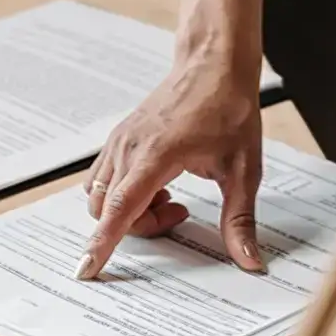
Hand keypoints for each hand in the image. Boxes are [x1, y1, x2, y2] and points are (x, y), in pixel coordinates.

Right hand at [76, 0, 265, 279]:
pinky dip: (123, 193)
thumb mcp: (243, 170)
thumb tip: (250, 260)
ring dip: (130, 210)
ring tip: (170, 196)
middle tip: (179, 213)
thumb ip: (240, 220)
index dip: (101, 244)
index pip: (119, 210)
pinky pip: (104, 177)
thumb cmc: (228, 109)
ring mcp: (119, 142)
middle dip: (138, 226)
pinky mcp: (119, 138)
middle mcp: (128, 148)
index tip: (85, 270)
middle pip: (110, 210)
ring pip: (103, 196)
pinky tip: (157, 183)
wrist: (213, 65)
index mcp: (155, 156)